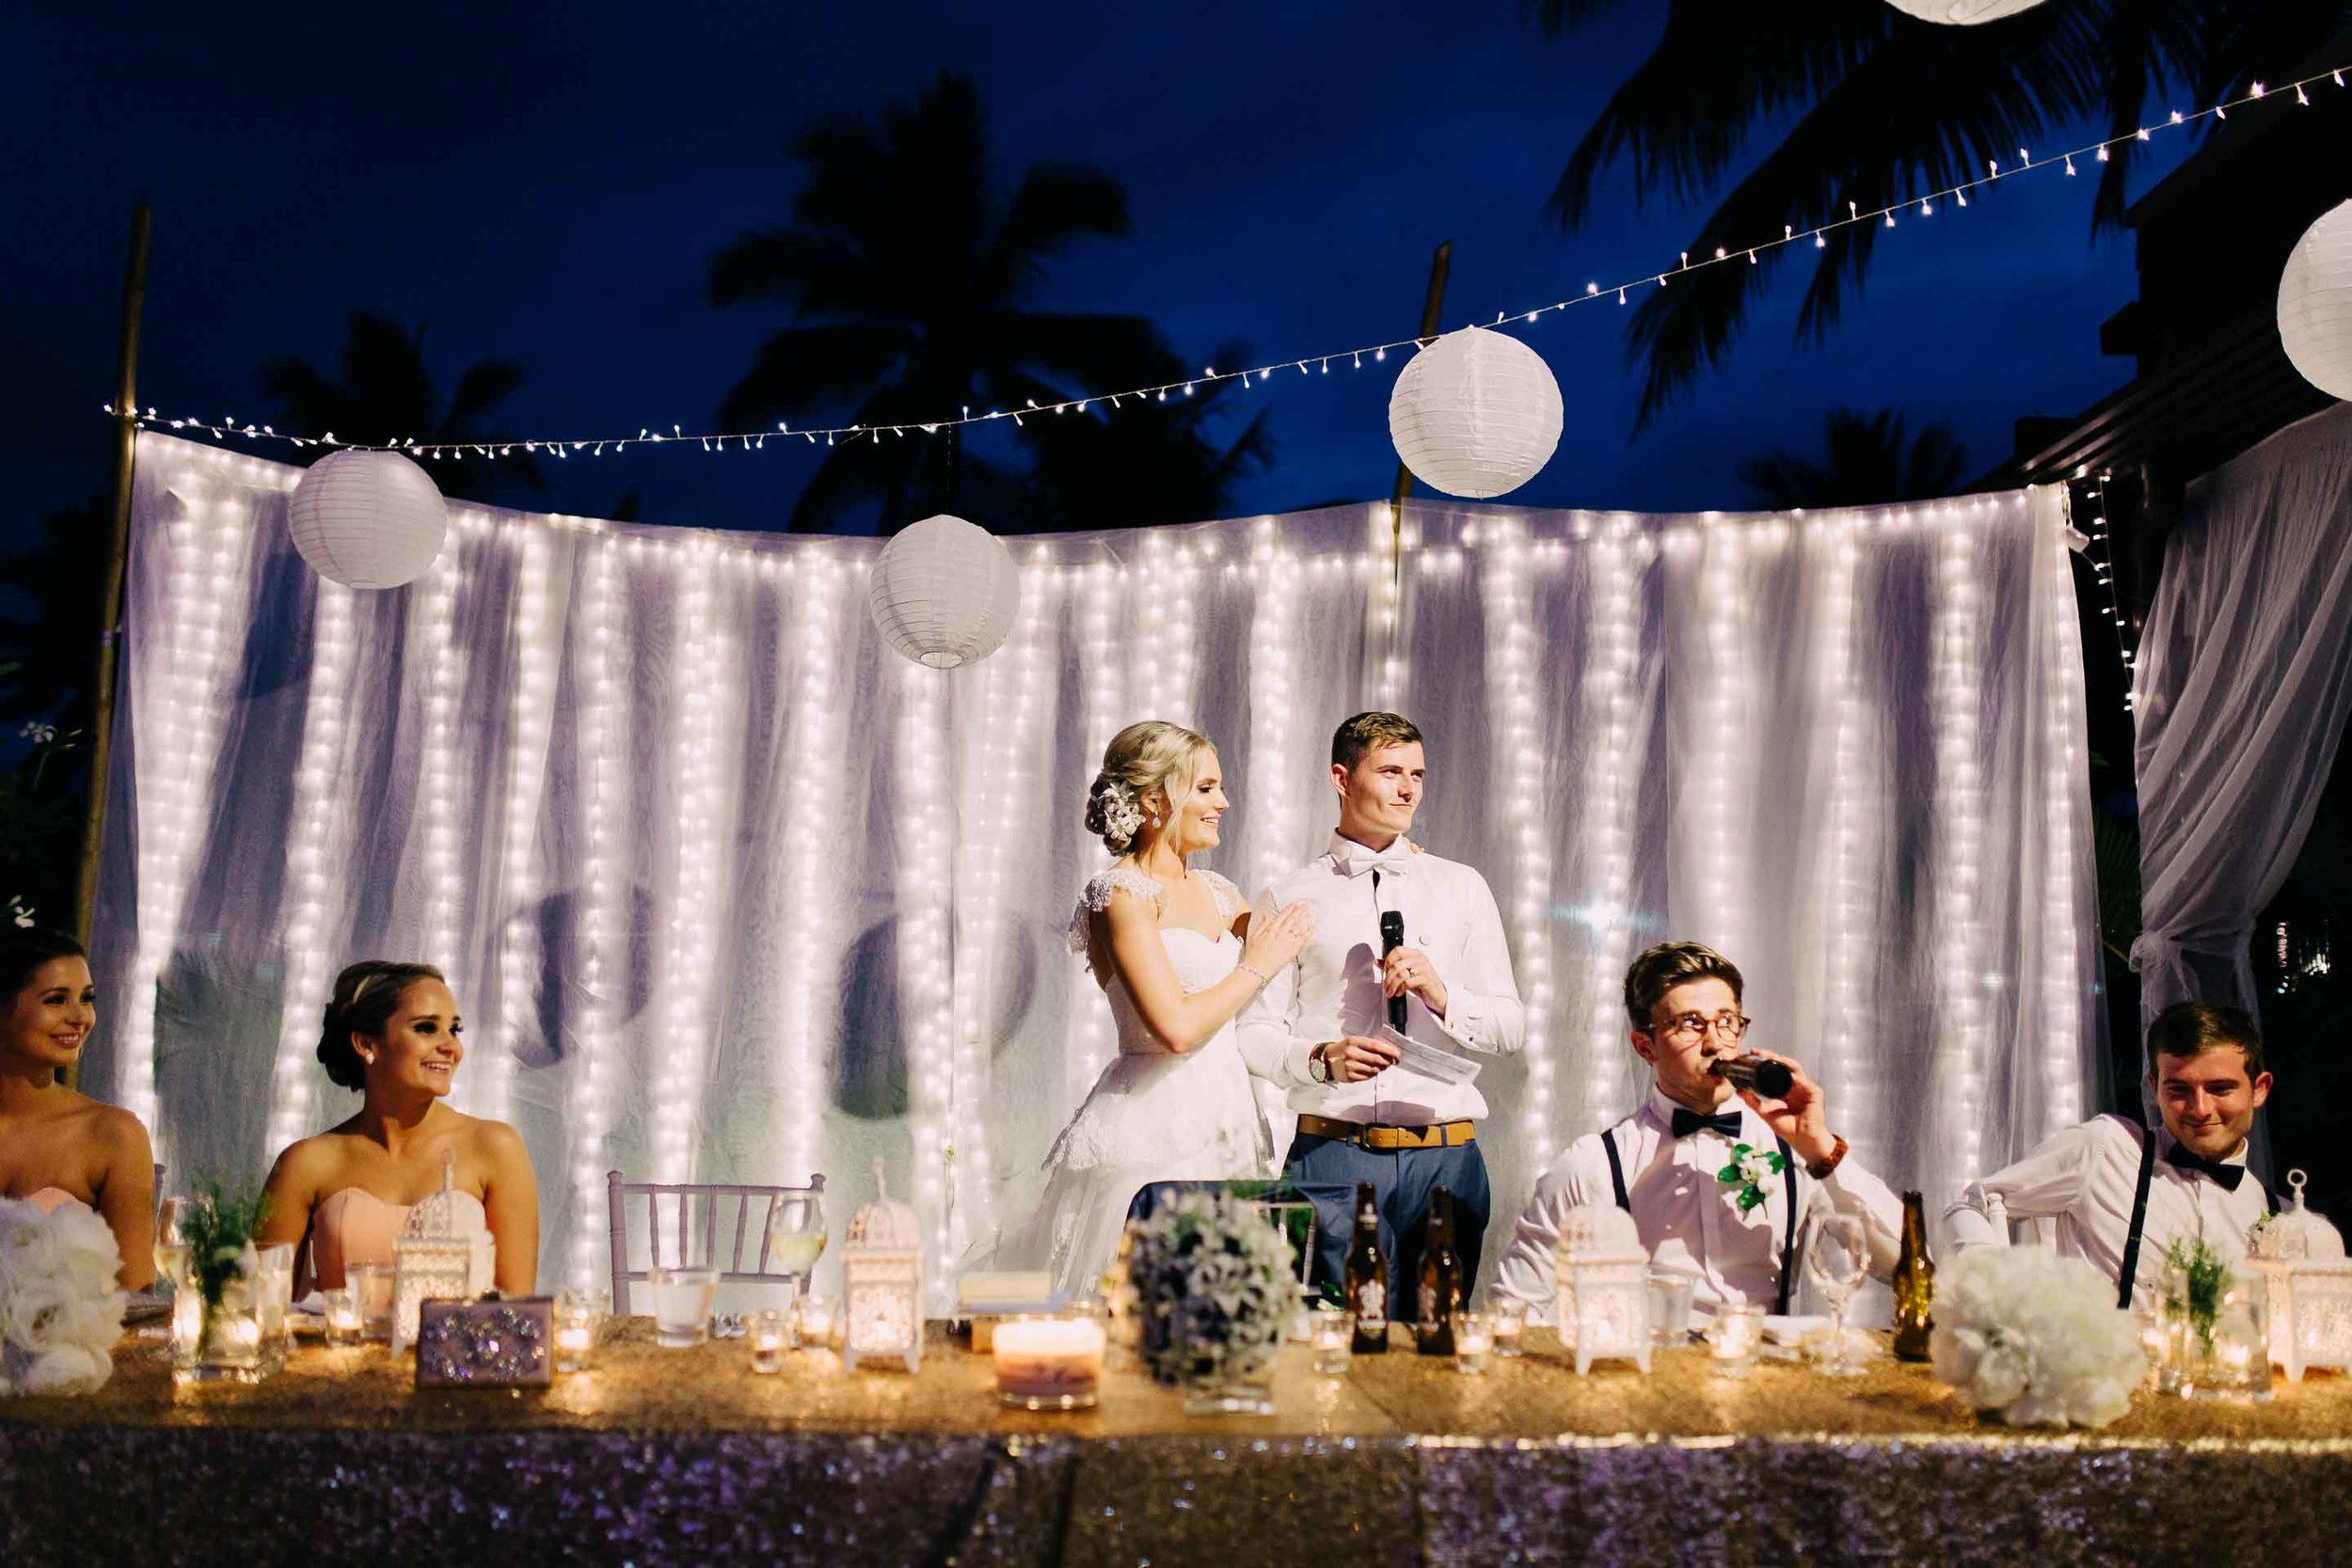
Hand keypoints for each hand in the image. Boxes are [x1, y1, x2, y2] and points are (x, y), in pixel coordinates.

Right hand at [1241, 901, 1314, 975]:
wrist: (1257, 969)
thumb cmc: (1254, 955)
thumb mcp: (1254, 937)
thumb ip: (1262, 925)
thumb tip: (1266, 916)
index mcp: (1271, 928)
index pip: (1283, 915)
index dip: (1290, 908)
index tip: (1295, 904)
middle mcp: (1280, 933)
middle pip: (1292, 918)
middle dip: (1299, 910)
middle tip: (1305, 905)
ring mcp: (1287, 941)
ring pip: (1298, 926)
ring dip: (1304, 917)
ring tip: (1309, 912)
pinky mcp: (1292, 950)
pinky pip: (1303, 939)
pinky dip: (1309, 932)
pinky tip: (1313, 928)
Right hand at [1318, 1035, 1398, 1083]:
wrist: (1326, 1059)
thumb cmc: (1343, 1049)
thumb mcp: (1355, 1041)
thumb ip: (1370, 1044)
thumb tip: (1389, 1050)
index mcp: (1354, 1042)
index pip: (1376, 1046)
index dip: (1389, 1051)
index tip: (1397, 1054)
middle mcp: (1351, 1053)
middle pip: (1377, 1059)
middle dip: (1388, 1061)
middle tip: (1393, 1061)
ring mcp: (1350, 1066)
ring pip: (1374, 1069)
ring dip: (1381, 1068)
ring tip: (1381, 1065)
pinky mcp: (1350, 1076)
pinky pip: (1368, 1076)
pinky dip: (1373, 1073)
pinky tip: (1370, 1069)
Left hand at [1381, 946, 1446, 1017]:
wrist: (1437, 994)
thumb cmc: (1422, 982)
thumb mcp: (1407, 972)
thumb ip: (1393, 966)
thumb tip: (1377, 961)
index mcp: (1415, 954)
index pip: (1397, 950)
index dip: (1388, 960)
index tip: (1384, 971)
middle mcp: (1419, 958)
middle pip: (1397, 964)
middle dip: (1387, 977)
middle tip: (1385, 986)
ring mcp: (1423, 968)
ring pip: (1401, 974)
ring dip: (1392, 985)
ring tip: (1390, 991)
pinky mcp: (1426, 978)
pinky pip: (1408, 982)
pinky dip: (1400, 989)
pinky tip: (1399, 992)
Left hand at [1730, 1048, 1835, 1166]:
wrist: (1803, 1140)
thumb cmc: (1789, 1129)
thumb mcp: (1766, 1113)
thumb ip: (1753, 1102)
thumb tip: (1738, 1091)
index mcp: (1785, 1089)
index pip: (1775, 1071)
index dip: (1765, 1062)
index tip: (1752, 1055)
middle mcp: (1795, 1086)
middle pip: (1784, 1066)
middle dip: (1772, 1057)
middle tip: (1758, 1052)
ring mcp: (1805, 1088)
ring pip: (1794, 1069)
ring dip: (1782, 1062)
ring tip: (1771, 1057)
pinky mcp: (1814, 1093)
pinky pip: (1804, 1081)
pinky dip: (1795, 1077)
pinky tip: (1787, 1073)